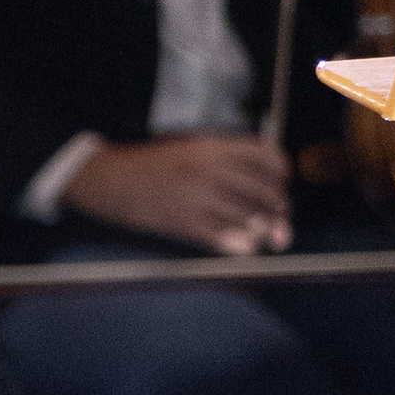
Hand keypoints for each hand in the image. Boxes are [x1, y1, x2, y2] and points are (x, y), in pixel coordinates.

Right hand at [66, 133, 291, 254]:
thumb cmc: (153, 165)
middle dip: (278, 208)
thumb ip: (226, 163)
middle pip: (263, 191)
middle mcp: (209, 170)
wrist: (112, 180)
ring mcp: (197, 197)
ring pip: (249, 218)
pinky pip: (225, 237)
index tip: (282, 181)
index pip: (265, 156)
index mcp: (211, 148)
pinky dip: (241, 245)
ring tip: (265, 236)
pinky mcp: (184, 222)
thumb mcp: (191, 150)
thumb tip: (264, 187)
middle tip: (280, 218)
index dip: (280, 171)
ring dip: (263, 231)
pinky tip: (245, 246)